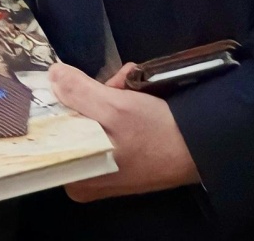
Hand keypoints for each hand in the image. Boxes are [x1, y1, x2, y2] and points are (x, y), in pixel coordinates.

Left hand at [53, 62, 199, 200]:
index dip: (66, 100)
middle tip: (118, 85)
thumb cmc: (155, 135)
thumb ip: (77, 92)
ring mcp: (103, 167)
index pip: (52, 130)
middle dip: (95, 95)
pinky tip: (135, 92)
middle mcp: (84, 176)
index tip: (82, 84)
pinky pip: (108, 124)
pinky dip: (120, 104)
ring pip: (92, 118)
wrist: (201, 147)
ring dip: (110, 95)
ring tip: (131, 85)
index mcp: (73, 176)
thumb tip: (52, 75)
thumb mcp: (114, 109)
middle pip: (74, 121)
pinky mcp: (121, 157)